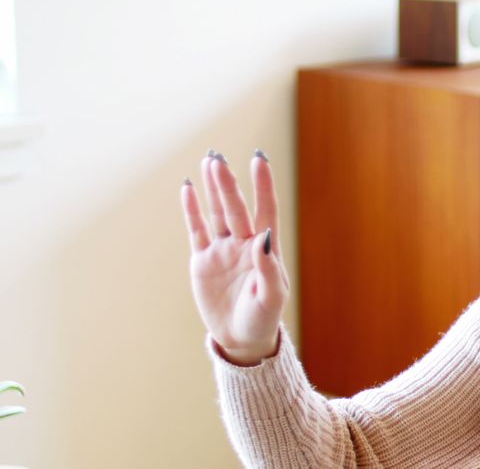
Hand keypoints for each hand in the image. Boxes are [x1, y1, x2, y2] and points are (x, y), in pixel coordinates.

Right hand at [180, 150, 288, 365]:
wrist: (241, 339)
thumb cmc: (263, 317)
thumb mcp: (272, 296)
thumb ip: (269, 267)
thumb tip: (265, 236)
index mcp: (266, 248)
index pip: (265, 209)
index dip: (263, 185)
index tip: (259, 159)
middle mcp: (244, 243)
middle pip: (235, 207)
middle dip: (227, 184)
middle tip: (217, 159)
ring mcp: (222, 250)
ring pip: (217, 212)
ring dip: (213, 189)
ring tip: (209, 161)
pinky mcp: (203, 261)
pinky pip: (197, 230)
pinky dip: (192, 210)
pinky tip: (188, 188)